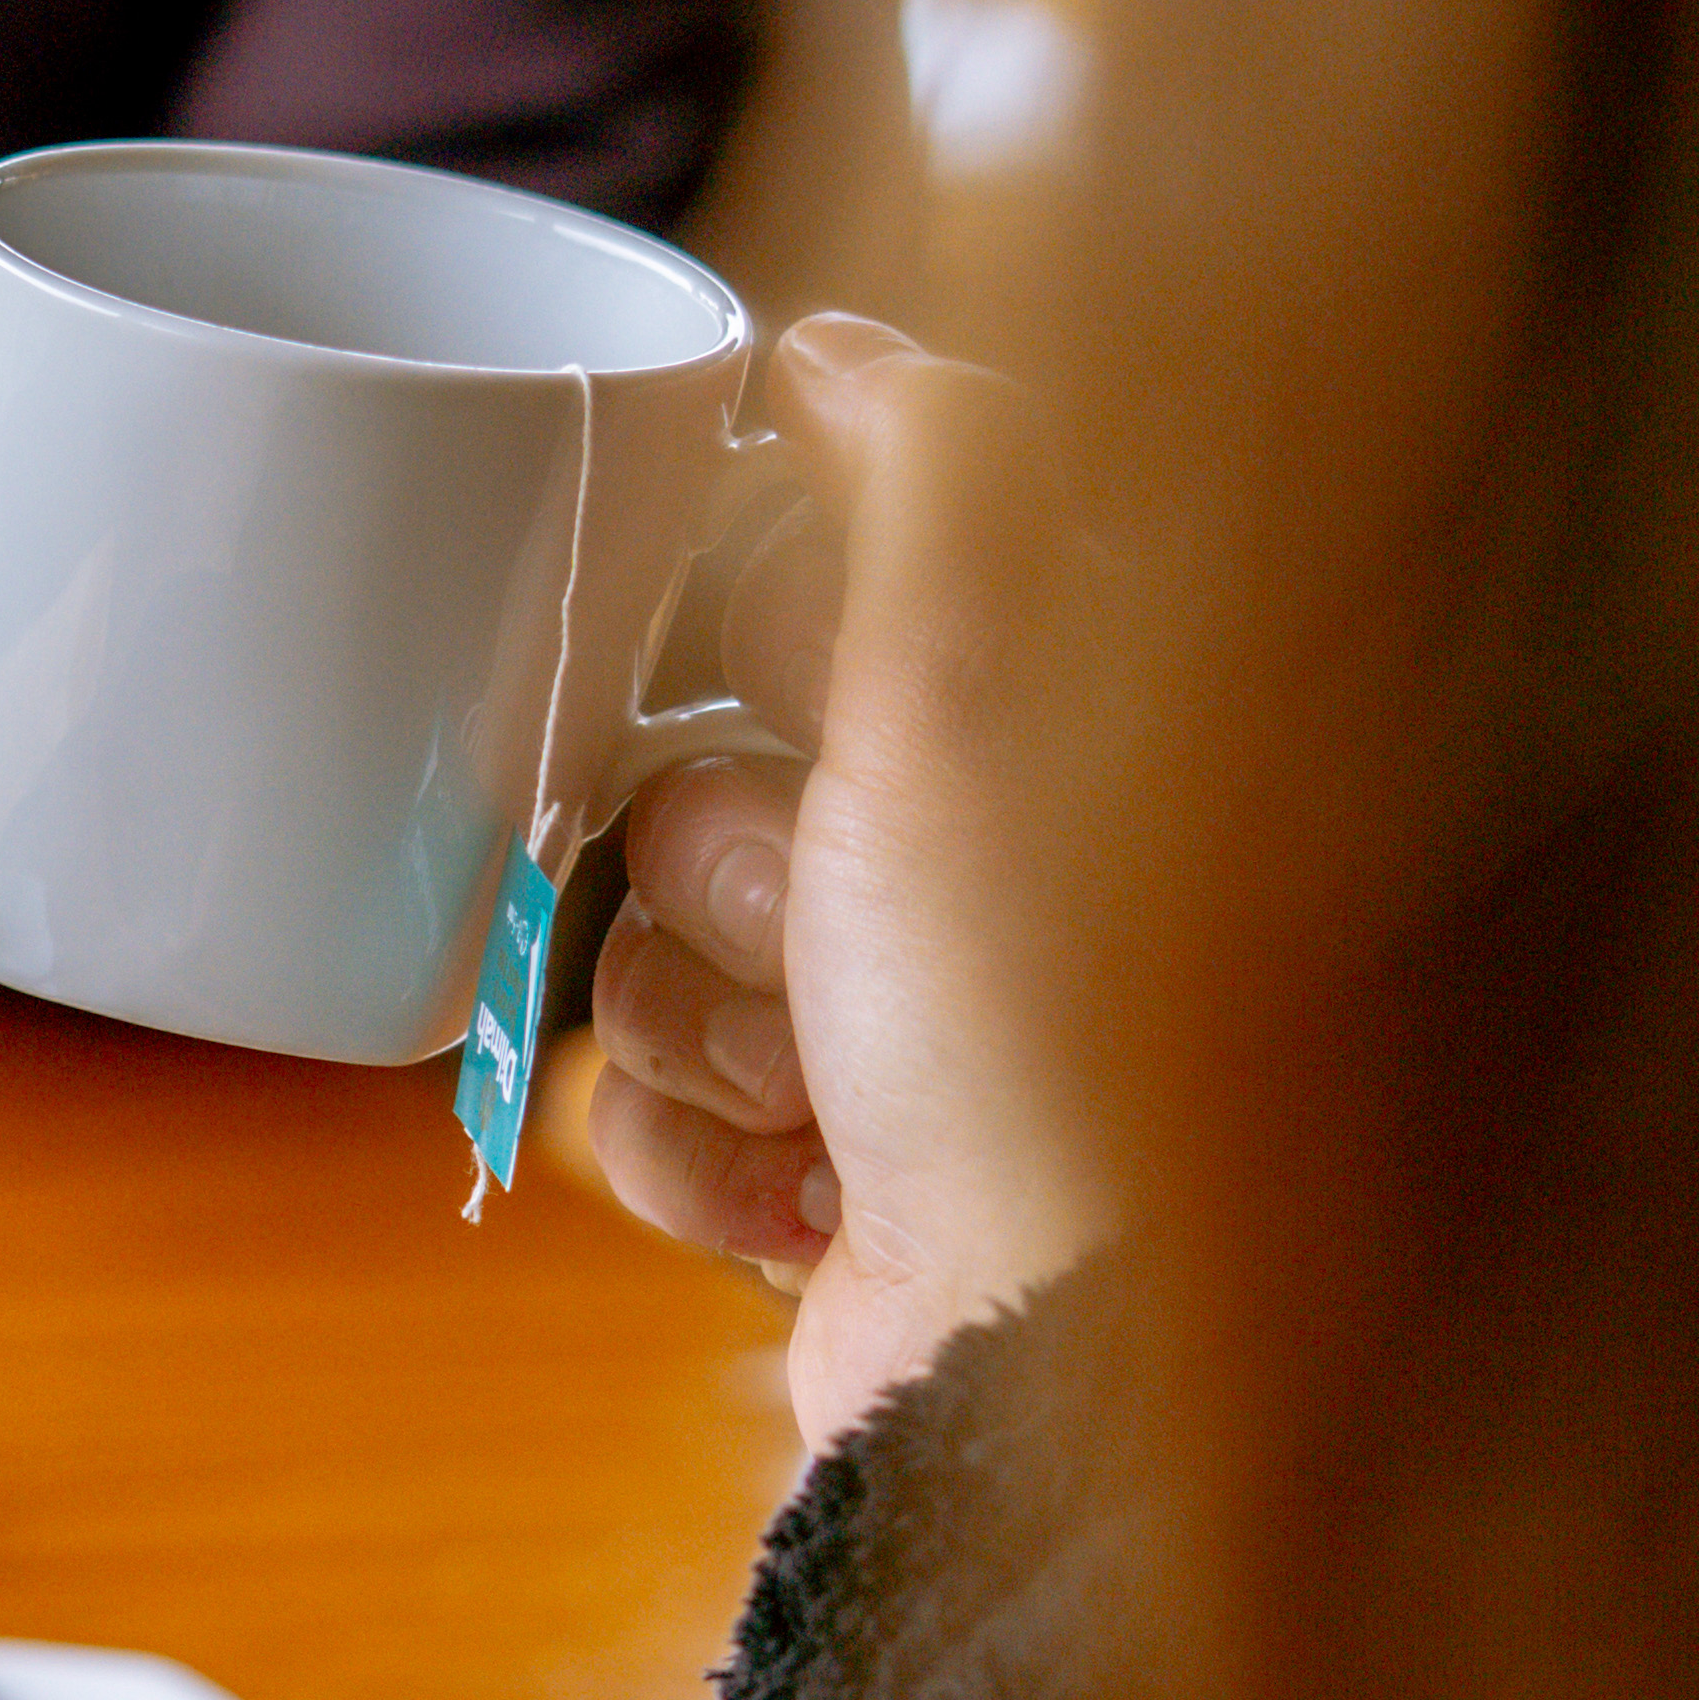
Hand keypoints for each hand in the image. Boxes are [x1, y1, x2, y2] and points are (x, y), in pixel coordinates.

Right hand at [583, 314, 1105, 1449]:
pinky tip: (812, 1201)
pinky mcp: (823, 1177)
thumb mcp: (976, 690)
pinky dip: (697, 1165)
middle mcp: (965, 868)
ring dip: (705, 1033)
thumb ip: (925, 473)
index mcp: (1025, 720)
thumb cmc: (1049, 1029)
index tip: (791, 693)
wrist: (1058, 1354)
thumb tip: (835, 344)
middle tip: (829, 932)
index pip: (791, 587)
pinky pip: (640, 1118)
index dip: (754, 640)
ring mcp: (891, 1035)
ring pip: (646, 954)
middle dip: (722, 871)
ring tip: (833, 1101)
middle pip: (690, 778)